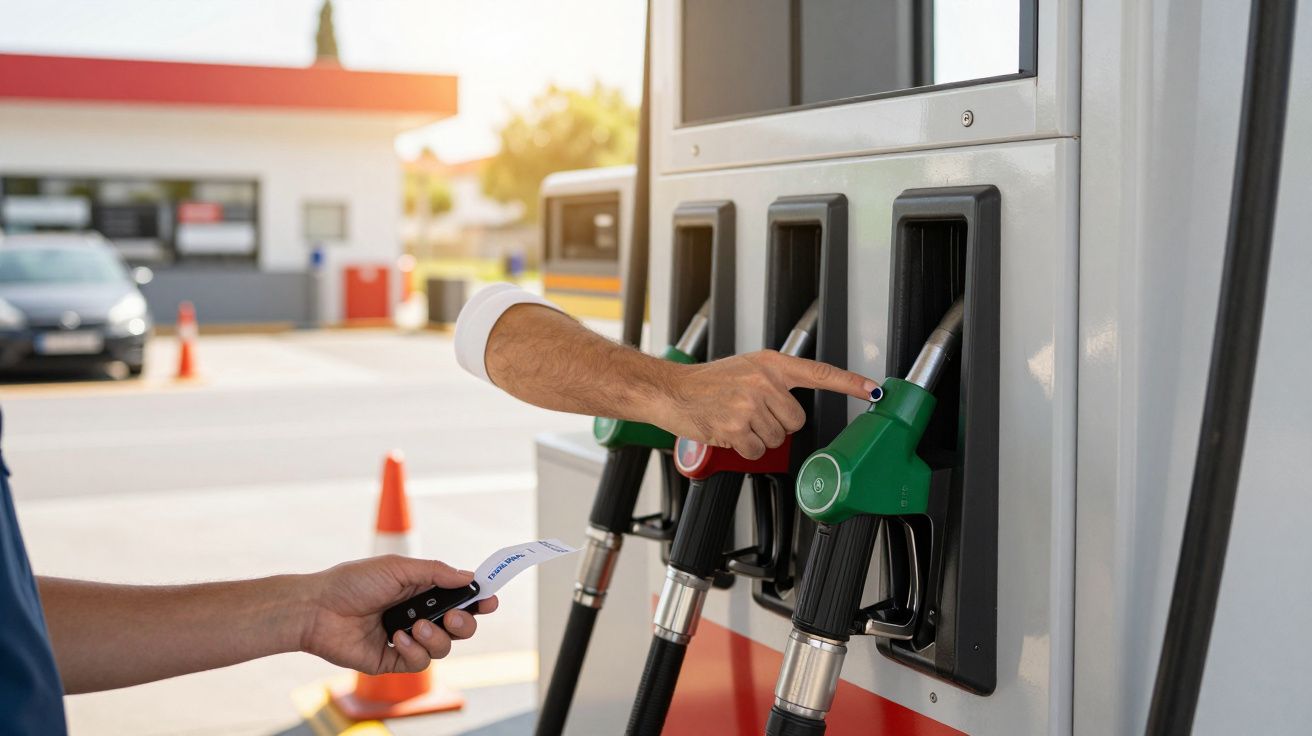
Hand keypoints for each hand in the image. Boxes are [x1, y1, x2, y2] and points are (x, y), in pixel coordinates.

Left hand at [298, 555, 498, 674]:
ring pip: (444, 647)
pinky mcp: (393, 659)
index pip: (460, 597)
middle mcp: (419, 614)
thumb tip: (469, 578)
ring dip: (436, 637)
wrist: (317, 609)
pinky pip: (419, 663)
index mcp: (422, 589)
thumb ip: (435, 572)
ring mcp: (407, 639)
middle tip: (454, 617)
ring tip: (415, 626)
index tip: (490, 600)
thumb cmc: (352, 582)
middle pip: (461, 627)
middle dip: (465, 623)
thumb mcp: (397, 567)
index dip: (478, 600)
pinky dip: (413, 650)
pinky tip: (398, 638)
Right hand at [656, 350, 878, 459]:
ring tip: (736, 421)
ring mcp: (749, 404)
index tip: (874, 389)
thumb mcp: (745, 368)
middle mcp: (763, 381)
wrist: (672, 390)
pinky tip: (729, 434)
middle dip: (777, 425)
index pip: (819, 373)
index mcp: (770, 364)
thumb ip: (774, 380)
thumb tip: (795, 403)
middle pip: (796, 420)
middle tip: (752, 415)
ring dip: (758, 438)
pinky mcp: (736, 426)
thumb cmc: (707, 382)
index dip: (850, 383)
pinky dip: (744, 449)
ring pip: (776, 438)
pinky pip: (757, 451)